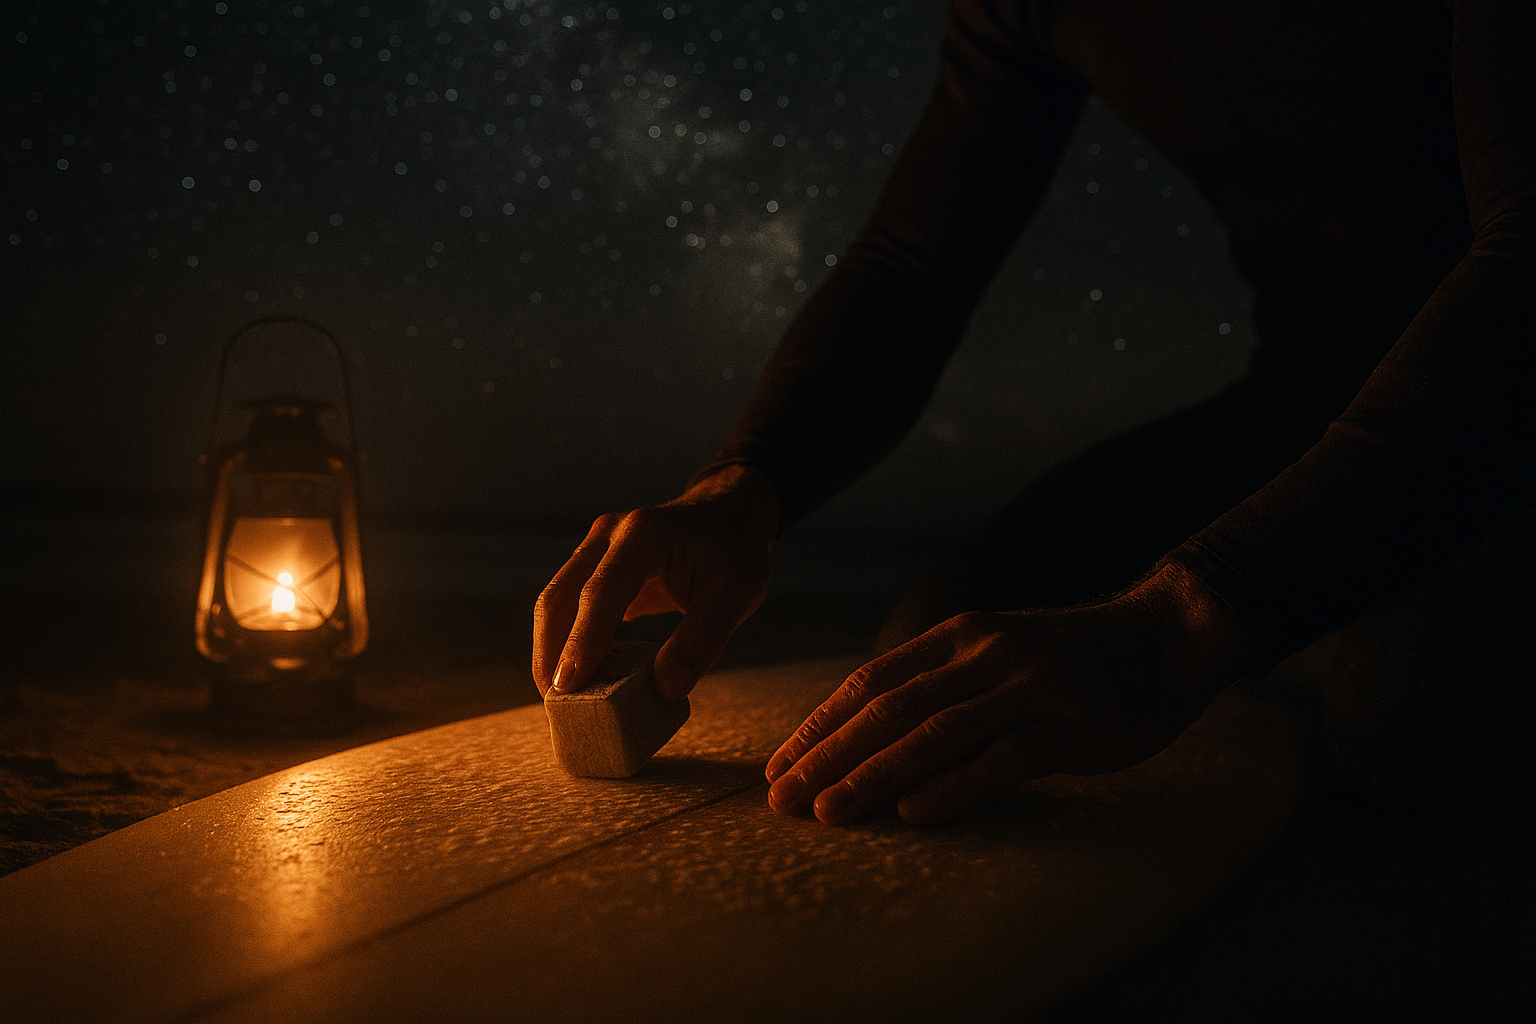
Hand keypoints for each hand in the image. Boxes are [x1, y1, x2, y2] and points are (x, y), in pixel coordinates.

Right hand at [534, 464, 779, 700]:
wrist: (725, 516)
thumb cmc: (733, 553)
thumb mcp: (737, 593)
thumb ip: (703, 639)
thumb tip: (666, 690)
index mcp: (645, 533)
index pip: (602, 591)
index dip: (583, 641)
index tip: (567, 688)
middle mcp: (609, 534)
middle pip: (562, 597)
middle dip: (552, 653)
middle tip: (557, 707)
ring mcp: (595, 547)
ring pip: (555, 602)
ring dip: (550, 650)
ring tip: (559, 700)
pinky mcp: (591, 566)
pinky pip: (567, 605)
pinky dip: (565, 641)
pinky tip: (576, 678)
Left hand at [764, 563, 1251, 824]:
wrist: (1170, 632)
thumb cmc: (1073, 653)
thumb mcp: (998, 650)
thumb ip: (942, 683)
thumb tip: (871, 734)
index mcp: (959, 636)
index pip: (871, 683)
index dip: (820, 726)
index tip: (778, 767)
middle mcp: (986, 655)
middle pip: (890, 710)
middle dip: (829, 757)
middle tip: (782, 800)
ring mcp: (1031, 687)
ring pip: (936, 735)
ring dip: (875, 776)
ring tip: (830, 813)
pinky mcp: (1075, 725)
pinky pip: (1005, 760)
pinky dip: (956, 787)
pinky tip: (915, 813)